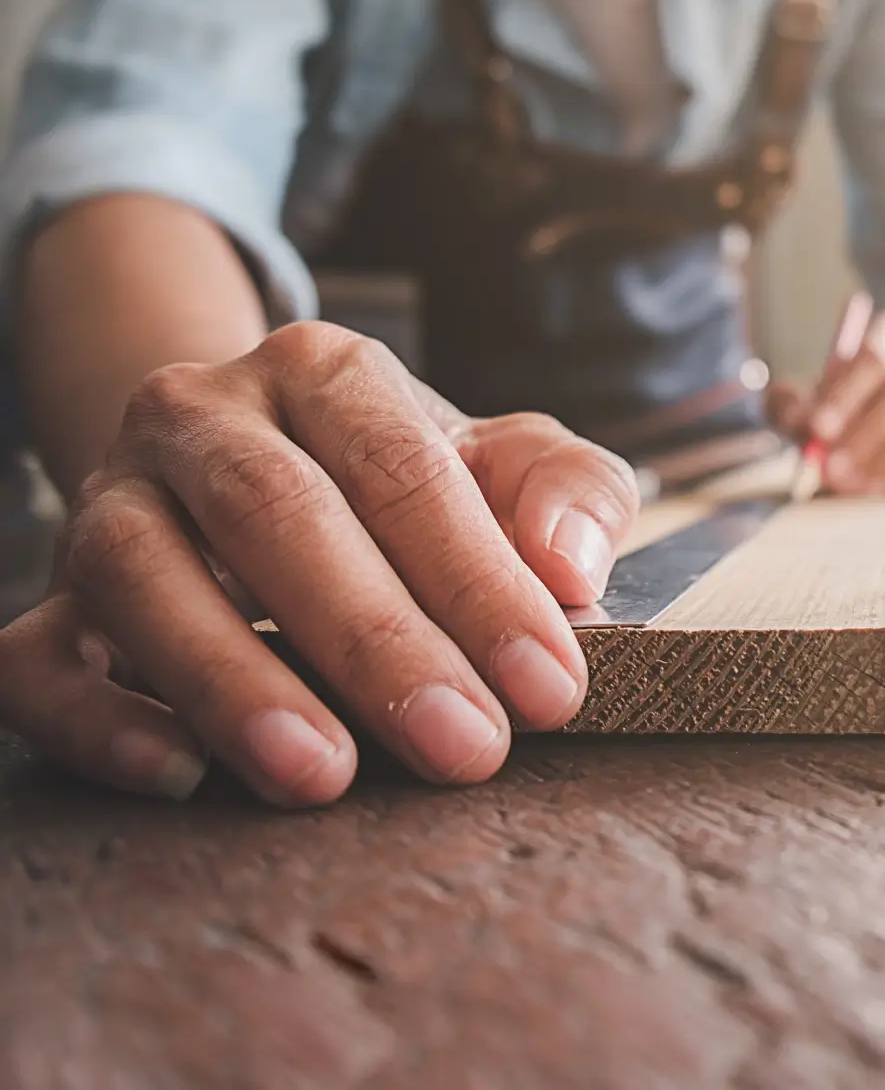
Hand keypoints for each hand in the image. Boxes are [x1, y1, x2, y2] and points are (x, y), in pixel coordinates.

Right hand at [0, 322, 638, 806]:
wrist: (258, 476)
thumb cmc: (412, 483)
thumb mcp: (509, 463)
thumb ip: (569, 491)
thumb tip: (569, 564)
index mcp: (322, 371)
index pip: (403, 469)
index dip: (480, 583)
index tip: (549, 689)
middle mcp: (201, 416)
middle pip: (277, 514)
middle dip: (378, 642)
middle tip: (465, 747)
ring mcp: (109, 503)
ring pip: (142, 574)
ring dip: (233, 680)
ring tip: (323, 774)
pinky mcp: (49, 602)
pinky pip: (34, 658)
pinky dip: (97, 720)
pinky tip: (179, 774)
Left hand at [766, 309, 884, 495]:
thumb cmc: (865, 392)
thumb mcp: (822, 388)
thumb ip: (798, 401)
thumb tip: (795, 420)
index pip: (877, 353)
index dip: (847, 393)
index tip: (819, 428)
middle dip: (867, 434)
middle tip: (831, 467)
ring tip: (850, 483)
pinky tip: (876, 488)